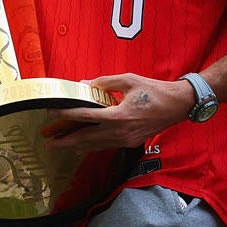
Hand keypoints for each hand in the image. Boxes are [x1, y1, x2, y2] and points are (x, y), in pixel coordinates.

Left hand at [41, 73, 191, 153]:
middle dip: (65, 140)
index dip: (66, 115)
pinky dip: (91, 146)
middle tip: (47, 141)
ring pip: (95, 145)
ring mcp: (125, 140)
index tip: (51, 113)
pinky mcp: (130, 142)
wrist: (178, 105)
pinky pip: (105, 145)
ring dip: (75, 145)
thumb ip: (104, 83)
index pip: (86, 116)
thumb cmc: (154, 90)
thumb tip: (84, 85)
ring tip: (59, 146)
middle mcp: (120, 131)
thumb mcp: (129, 80)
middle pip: (86, 137)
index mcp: (119, 115)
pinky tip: (81, 146)